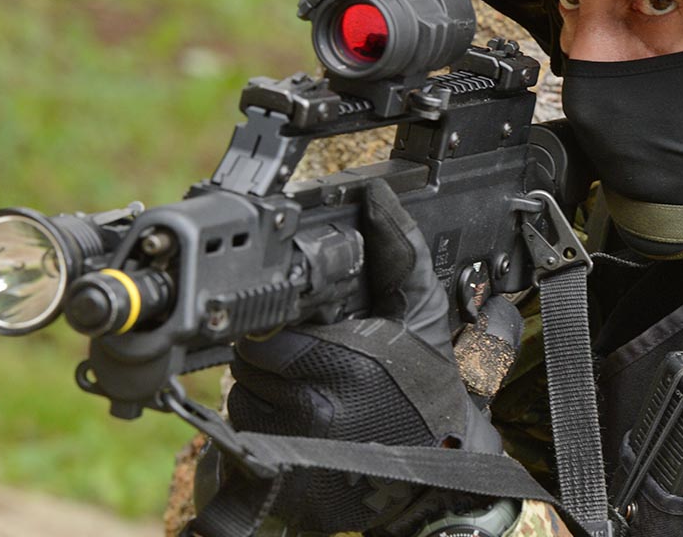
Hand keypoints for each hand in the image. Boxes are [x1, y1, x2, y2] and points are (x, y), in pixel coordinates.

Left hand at [223, 179, 511, 534]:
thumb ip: (399, 253)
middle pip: (248, 364)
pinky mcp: (284, 486)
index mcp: (346, 360)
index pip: (265, 329)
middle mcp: (315, 407)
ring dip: (266, 393)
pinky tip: (304, 426)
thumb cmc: (428, 390)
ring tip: (313, 394)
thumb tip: (377, 197)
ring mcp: (297, 452)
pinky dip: (265, 429)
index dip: (282, 327)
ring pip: (243, 401)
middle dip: (274, 357)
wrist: (440, 471)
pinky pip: (247, 442)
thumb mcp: (422, 315)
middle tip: (314, 362)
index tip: (308, 332)